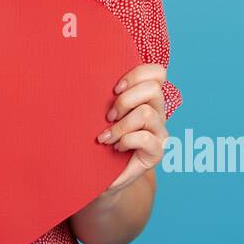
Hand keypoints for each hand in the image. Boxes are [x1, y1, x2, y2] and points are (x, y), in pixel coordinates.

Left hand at [96, 63, 168, 193]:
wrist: (103, 174)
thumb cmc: (99, 138)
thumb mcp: (101, 113)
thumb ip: (105, 94)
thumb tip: (84, 69)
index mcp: (146, 97)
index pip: (158, 72)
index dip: (137, 75)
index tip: (114, 88)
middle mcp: (157, 112)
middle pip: (154, 88)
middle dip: (125, 100)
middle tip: (109, 116)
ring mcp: (160, 132)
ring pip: (147, 113)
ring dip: (121, 125)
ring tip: (107, 137)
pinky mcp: (157, 151)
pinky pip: (145, 137)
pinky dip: (126, 140)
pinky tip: (116, 148)